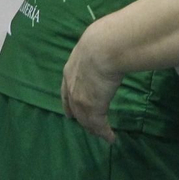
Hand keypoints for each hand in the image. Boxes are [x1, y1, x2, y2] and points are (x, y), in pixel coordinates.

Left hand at [60, 24, 123, 142]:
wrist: (103, 49)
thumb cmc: (103, 41)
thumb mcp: (94, 45)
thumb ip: (97, 51)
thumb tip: (108, 45)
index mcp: (69, 71)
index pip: (66, 92)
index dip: (69, 103)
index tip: (69, 113)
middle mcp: (72, 88)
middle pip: (74, 109)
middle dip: (80, 118)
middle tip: (87, 126)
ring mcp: (81, 100)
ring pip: (86, 120)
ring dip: (94, 128)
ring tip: (101, 134)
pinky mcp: (93, 109)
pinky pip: (99, 126)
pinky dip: (105, 133)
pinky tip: (111, 138)